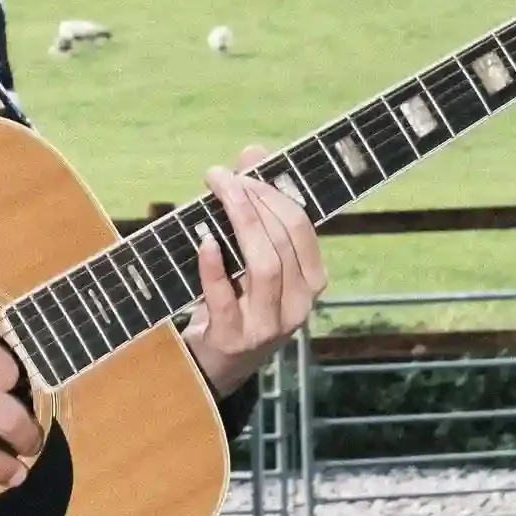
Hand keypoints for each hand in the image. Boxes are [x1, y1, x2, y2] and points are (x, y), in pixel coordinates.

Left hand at [181, 146, 325, 394]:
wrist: (215, 365)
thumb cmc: (237, 299)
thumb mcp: (250, 256)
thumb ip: (255, 205)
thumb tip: (254, 151)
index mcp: (312, 281)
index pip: (302, 228)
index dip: (274, 193)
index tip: (244, 169)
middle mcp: (298, 306)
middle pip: (282, 242)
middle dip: (252, 201)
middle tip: (221, 177)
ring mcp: (268, 326)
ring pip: (264, 267)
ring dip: (238, 222)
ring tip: (216, 194)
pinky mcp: (234, 340)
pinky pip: (226, 297)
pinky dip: (214, 266)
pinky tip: (203, 240)